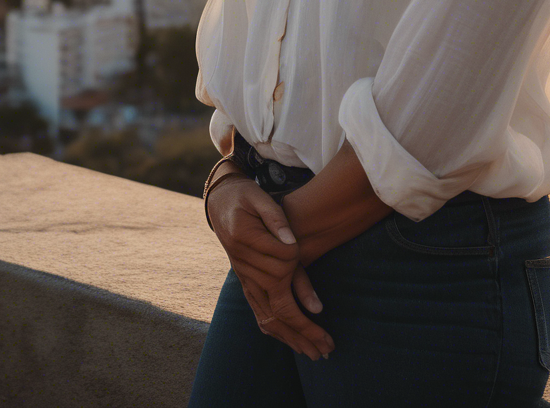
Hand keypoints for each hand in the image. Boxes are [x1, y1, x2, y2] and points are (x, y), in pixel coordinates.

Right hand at [207, 172, 335, 359]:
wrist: (221, 201)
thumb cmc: (245, 197)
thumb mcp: (260, 199)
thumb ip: (277, 221)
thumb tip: (291, 245)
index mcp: (246, 243)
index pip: (281, 266)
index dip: (298, 268)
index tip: (308, 266)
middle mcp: (245, 268)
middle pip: (277, 307)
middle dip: (304, 331)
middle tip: (328, 347)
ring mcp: (245, 279)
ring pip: (268, 318)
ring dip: (293, 338)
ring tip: (316, 352)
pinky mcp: (247, 283)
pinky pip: (260, 313)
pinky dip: (277, 331)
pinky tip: (292, 341)